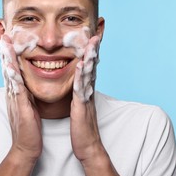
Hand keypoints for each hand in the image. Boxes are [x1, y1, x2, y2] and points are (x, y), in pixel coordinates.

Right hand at [0, 34, 41, 161]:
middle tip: (3, 34)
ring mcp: (14, 99)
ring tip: (4, 43)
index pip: (11, 68)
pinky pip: (17, 88)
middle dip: (5, 50)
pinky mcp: (20, 106)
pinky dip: (14, 75)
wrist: (26, 147)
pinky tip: (12, 65)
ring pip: (9, 74)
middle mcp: (12, 93)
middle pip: (7, 67)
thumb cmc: (29, 127)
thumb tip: (26, 84)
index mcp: (16, 92)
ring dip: (7, 58)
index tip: (9, 39)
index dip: (9, 53)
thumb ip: (25, 93)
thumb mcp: (27, 105)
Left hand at [70, 35, 102, 162]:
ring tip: (92, 40)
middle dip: (94, 47)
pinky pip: (81, 88)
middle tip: (97, 29)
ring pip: (89, 72)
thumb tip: (78, 83)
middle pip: (92, 64)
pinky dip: (82, 75)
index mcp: (85, 88)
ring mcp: (86, 96)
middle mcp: (88, 89)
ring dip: (91, 56)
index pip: (88, 65)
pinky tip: (82, 64)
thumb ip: (79, 92)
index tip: (91, 34)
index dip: (90, 49)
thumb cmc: (81, 127)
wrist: (87, 146)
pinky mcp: (82, 106)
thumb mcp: (79, 105)